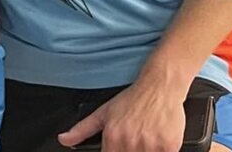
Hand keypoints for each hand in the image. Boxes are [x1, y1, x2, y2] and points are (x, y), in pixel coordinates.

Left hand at [59, 80, 186, 150]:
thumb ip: (82, 129)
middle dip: (129, 151)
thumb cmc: (133, 99)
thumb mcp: (104, 112)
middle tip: (134, 140)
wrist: (159, 85)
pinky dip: (160, 151)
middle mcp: (129, 142)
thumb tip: (63, 140)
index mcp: (112, 137)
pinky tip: (157, 142)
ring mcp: (150, 146)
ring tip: (145, 140)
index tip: (119, 147)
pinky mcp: (168, 146)